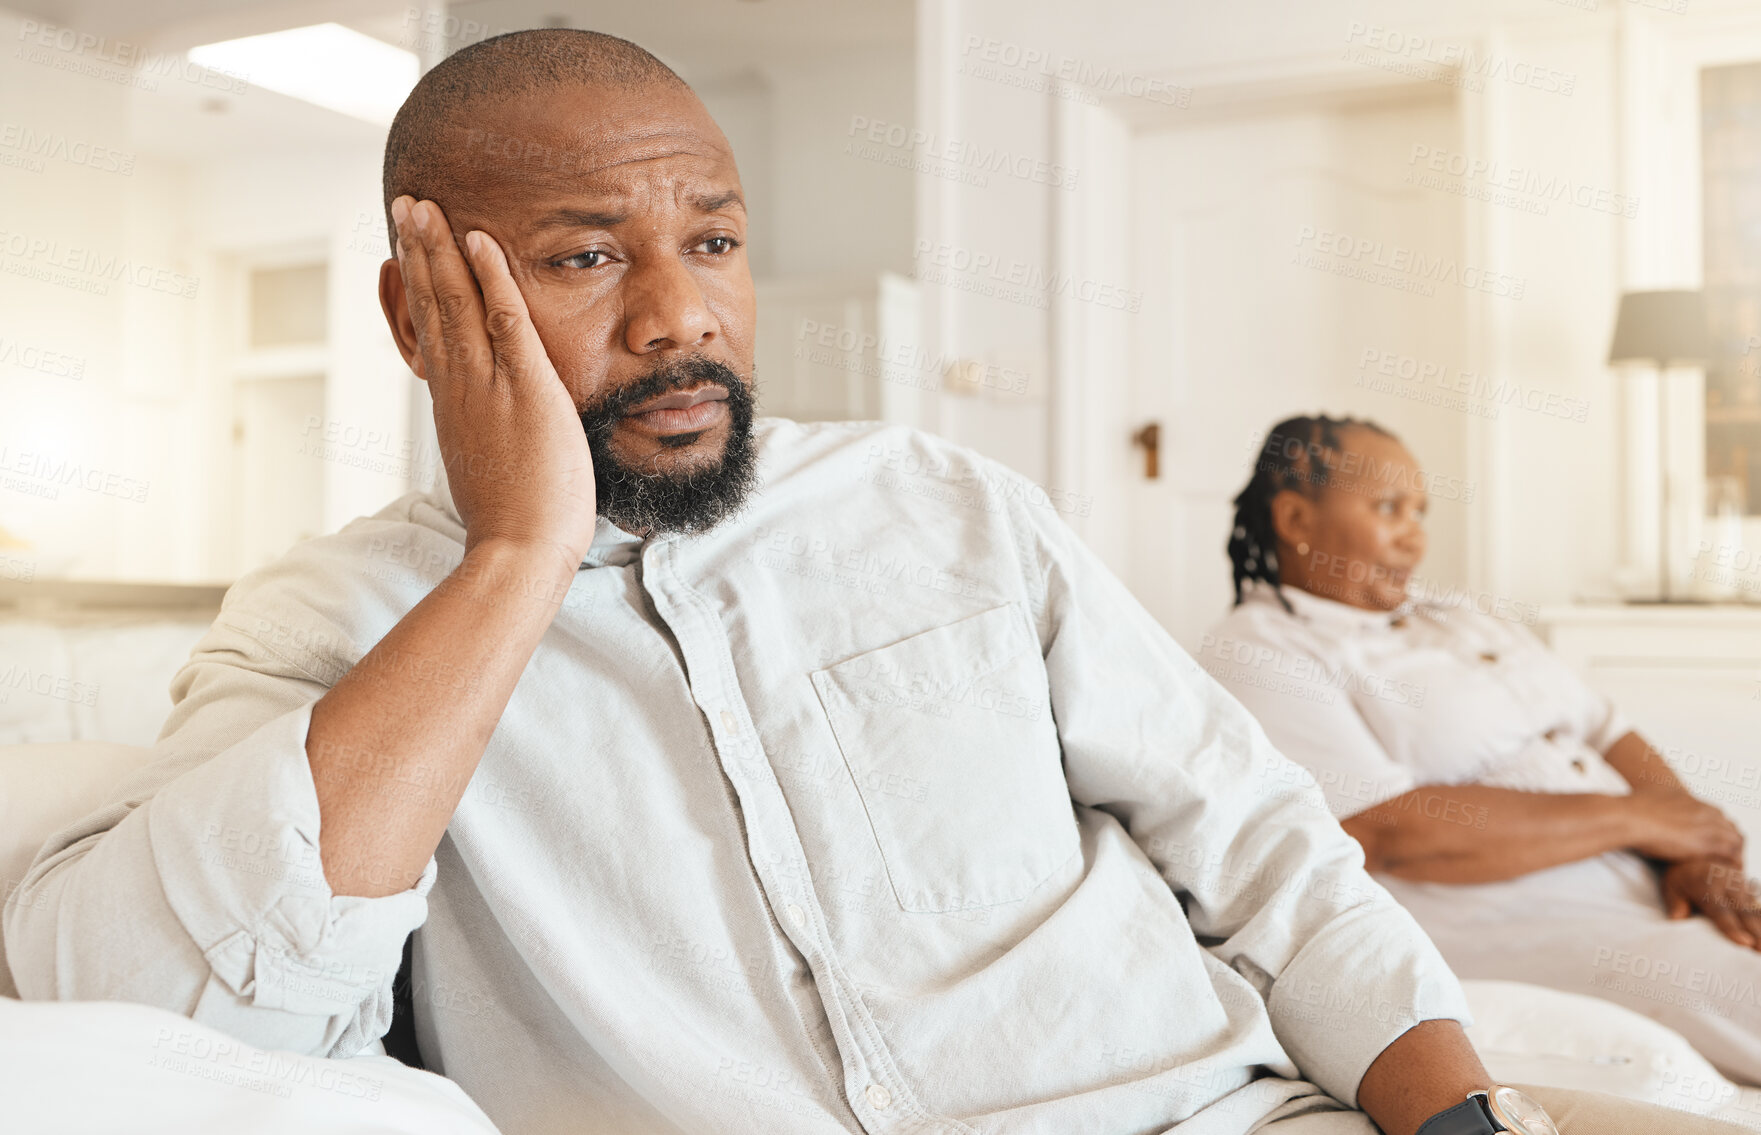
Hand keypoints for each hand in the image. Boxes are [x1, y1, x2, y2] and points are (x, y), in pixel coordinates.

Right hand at [390, 196, 597, 573]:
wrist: (518, 551)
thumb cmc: (514, 521)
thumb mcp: (486, 466)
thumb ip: (483, 434)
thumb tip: (482, 428)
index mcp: (454, 404)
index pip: (431, 332)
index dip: (417, 286)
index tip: (406, 249)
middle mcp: (460, 387)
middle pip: (431, 305)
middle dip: (417, 251)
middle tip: (405, 205)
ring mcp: (489, 385)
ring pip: (455, 303)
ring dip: (440, 249)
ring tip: (423, 206)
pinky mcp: (526, 389)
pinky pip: (505, 320)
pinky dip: (491, 277)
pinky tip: (479, 240)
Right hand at [1628, 791, 1743, 863]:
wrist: (1630, 818)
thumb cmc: (1630, 811)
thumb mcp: (1644, 799)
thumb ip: (1655, 803)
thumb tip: (1645, 807)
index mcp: (1688, 799)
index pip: (1713, 813)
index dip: (1713, 827)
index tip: (1708, 838)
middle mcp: (1701, 809)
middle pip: (1726, 824)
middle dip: (1726, 837)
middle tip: (1720, 853)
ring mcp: (1706, 824)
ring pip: (1734, 838)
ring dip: (1732, 850)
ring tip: (1725, 864)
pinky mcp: (1707, 842)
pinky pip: (1732, 852)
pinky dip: (1732, 860)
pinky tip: (1725, 869)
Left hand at [1662, 856, 1760, 949]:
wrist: (1698, 854)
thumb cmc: (1683, 877)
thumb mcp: (1672, 887)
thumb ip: (1675, 904)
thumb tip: (1678, 920)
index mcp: (1707, 887)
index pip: (1721, 911)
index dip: (1733, 928)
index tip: (1745, 943)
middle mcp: (1728, 886)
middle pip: (1744, 913)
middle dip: (1756, 933)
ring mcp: (1741, 886)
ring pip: (1754, 909)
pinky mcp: (1748, 887)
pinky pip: (1758, 904)